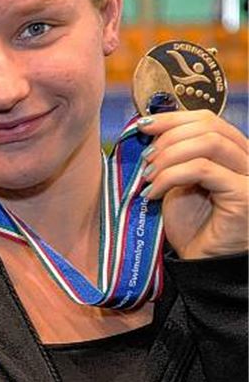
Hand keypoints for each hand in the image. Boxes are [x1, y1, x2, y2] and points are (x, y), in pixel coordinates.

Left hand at [138, 109, 248, 258]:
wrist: (202, 263)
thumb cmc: (191, 223)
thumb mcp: (177, 180)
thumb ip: (173, 154)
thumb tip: (150, 126)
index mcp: (235, 152)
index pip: (208, 118)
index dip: (172, 118)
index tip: (142, 125)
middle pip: (209, 125)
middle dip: (168, 137)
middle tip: (145, 160)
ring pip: (208, 143)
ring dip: (168, 156)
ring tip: (148, 177)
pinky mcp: (245, 194)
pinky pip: (203, 169)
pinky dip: (171, 176)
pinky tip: (154, 193)